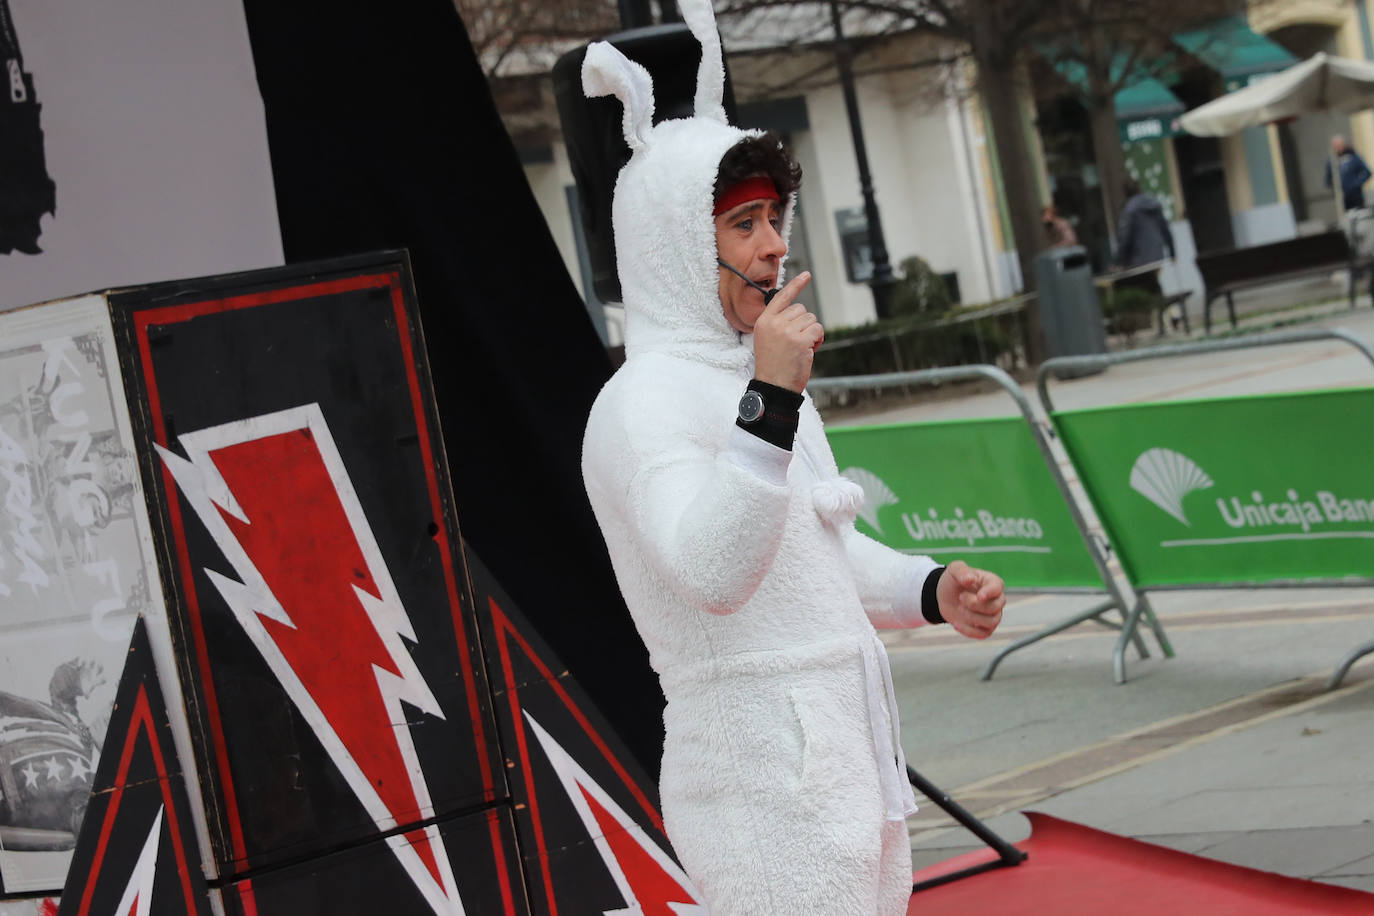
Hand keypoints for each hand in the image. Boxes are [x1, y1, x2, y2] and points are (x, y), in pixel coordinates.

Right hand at [752, 272, 820, 392]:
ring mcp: (787, 331)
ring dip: (811, 332)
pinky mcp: (800, 340)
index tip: (807, 275)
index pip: (782, 297)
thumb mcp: (767, 339)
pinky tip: (809, 350)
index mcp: (764, 321)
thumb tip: (799, 312)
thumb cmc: (773, 365)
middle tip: (796, 342)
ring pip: (811, 319)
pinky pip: (817, 329)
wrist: (773, 386)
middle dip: (804, 324)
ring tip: (800, 348)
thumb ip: (778, 323)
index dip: (796, 285)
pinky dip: (817, 339)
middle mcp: (774, 323)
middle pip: (801, 310)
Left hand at [935, 560, 1003, 638]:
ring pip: (992, 622)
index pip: (998, 588)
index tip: (980, 595)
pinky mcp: (984, 628)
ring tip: (959, 609)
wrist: (945, 596)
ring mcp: (992, 615)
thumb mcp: (954, 570)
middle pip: (996, 607)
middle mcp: (996, 599)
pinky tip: (956, 624)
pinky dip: (969, 631)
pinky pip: (983, 634)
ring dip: (973, 617)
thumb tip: (970, 579)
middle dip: (975, 605)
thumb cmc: (954, 580)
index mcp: (992, 582)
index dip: (990, 593)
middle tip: (960, 597)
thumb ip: (962, 571)